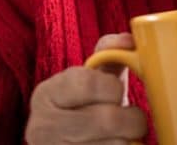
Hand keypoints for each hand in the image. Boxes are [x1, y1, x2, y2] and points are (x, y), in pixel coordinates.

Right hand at [25, 33, 146, 143]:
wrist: (66, 143)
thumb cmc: (85, 107)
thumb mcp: (92, 77)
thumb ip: (109, 52)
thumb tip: (130, 41)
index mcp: (46, 94)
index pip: (88, 83)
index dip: (113, 88)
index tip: (118, 92)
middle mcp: (42, 128)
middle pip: (106, 120)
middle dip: (132, 119)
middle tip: (134, 120)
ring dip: (130, 141)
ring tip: (125, 137)